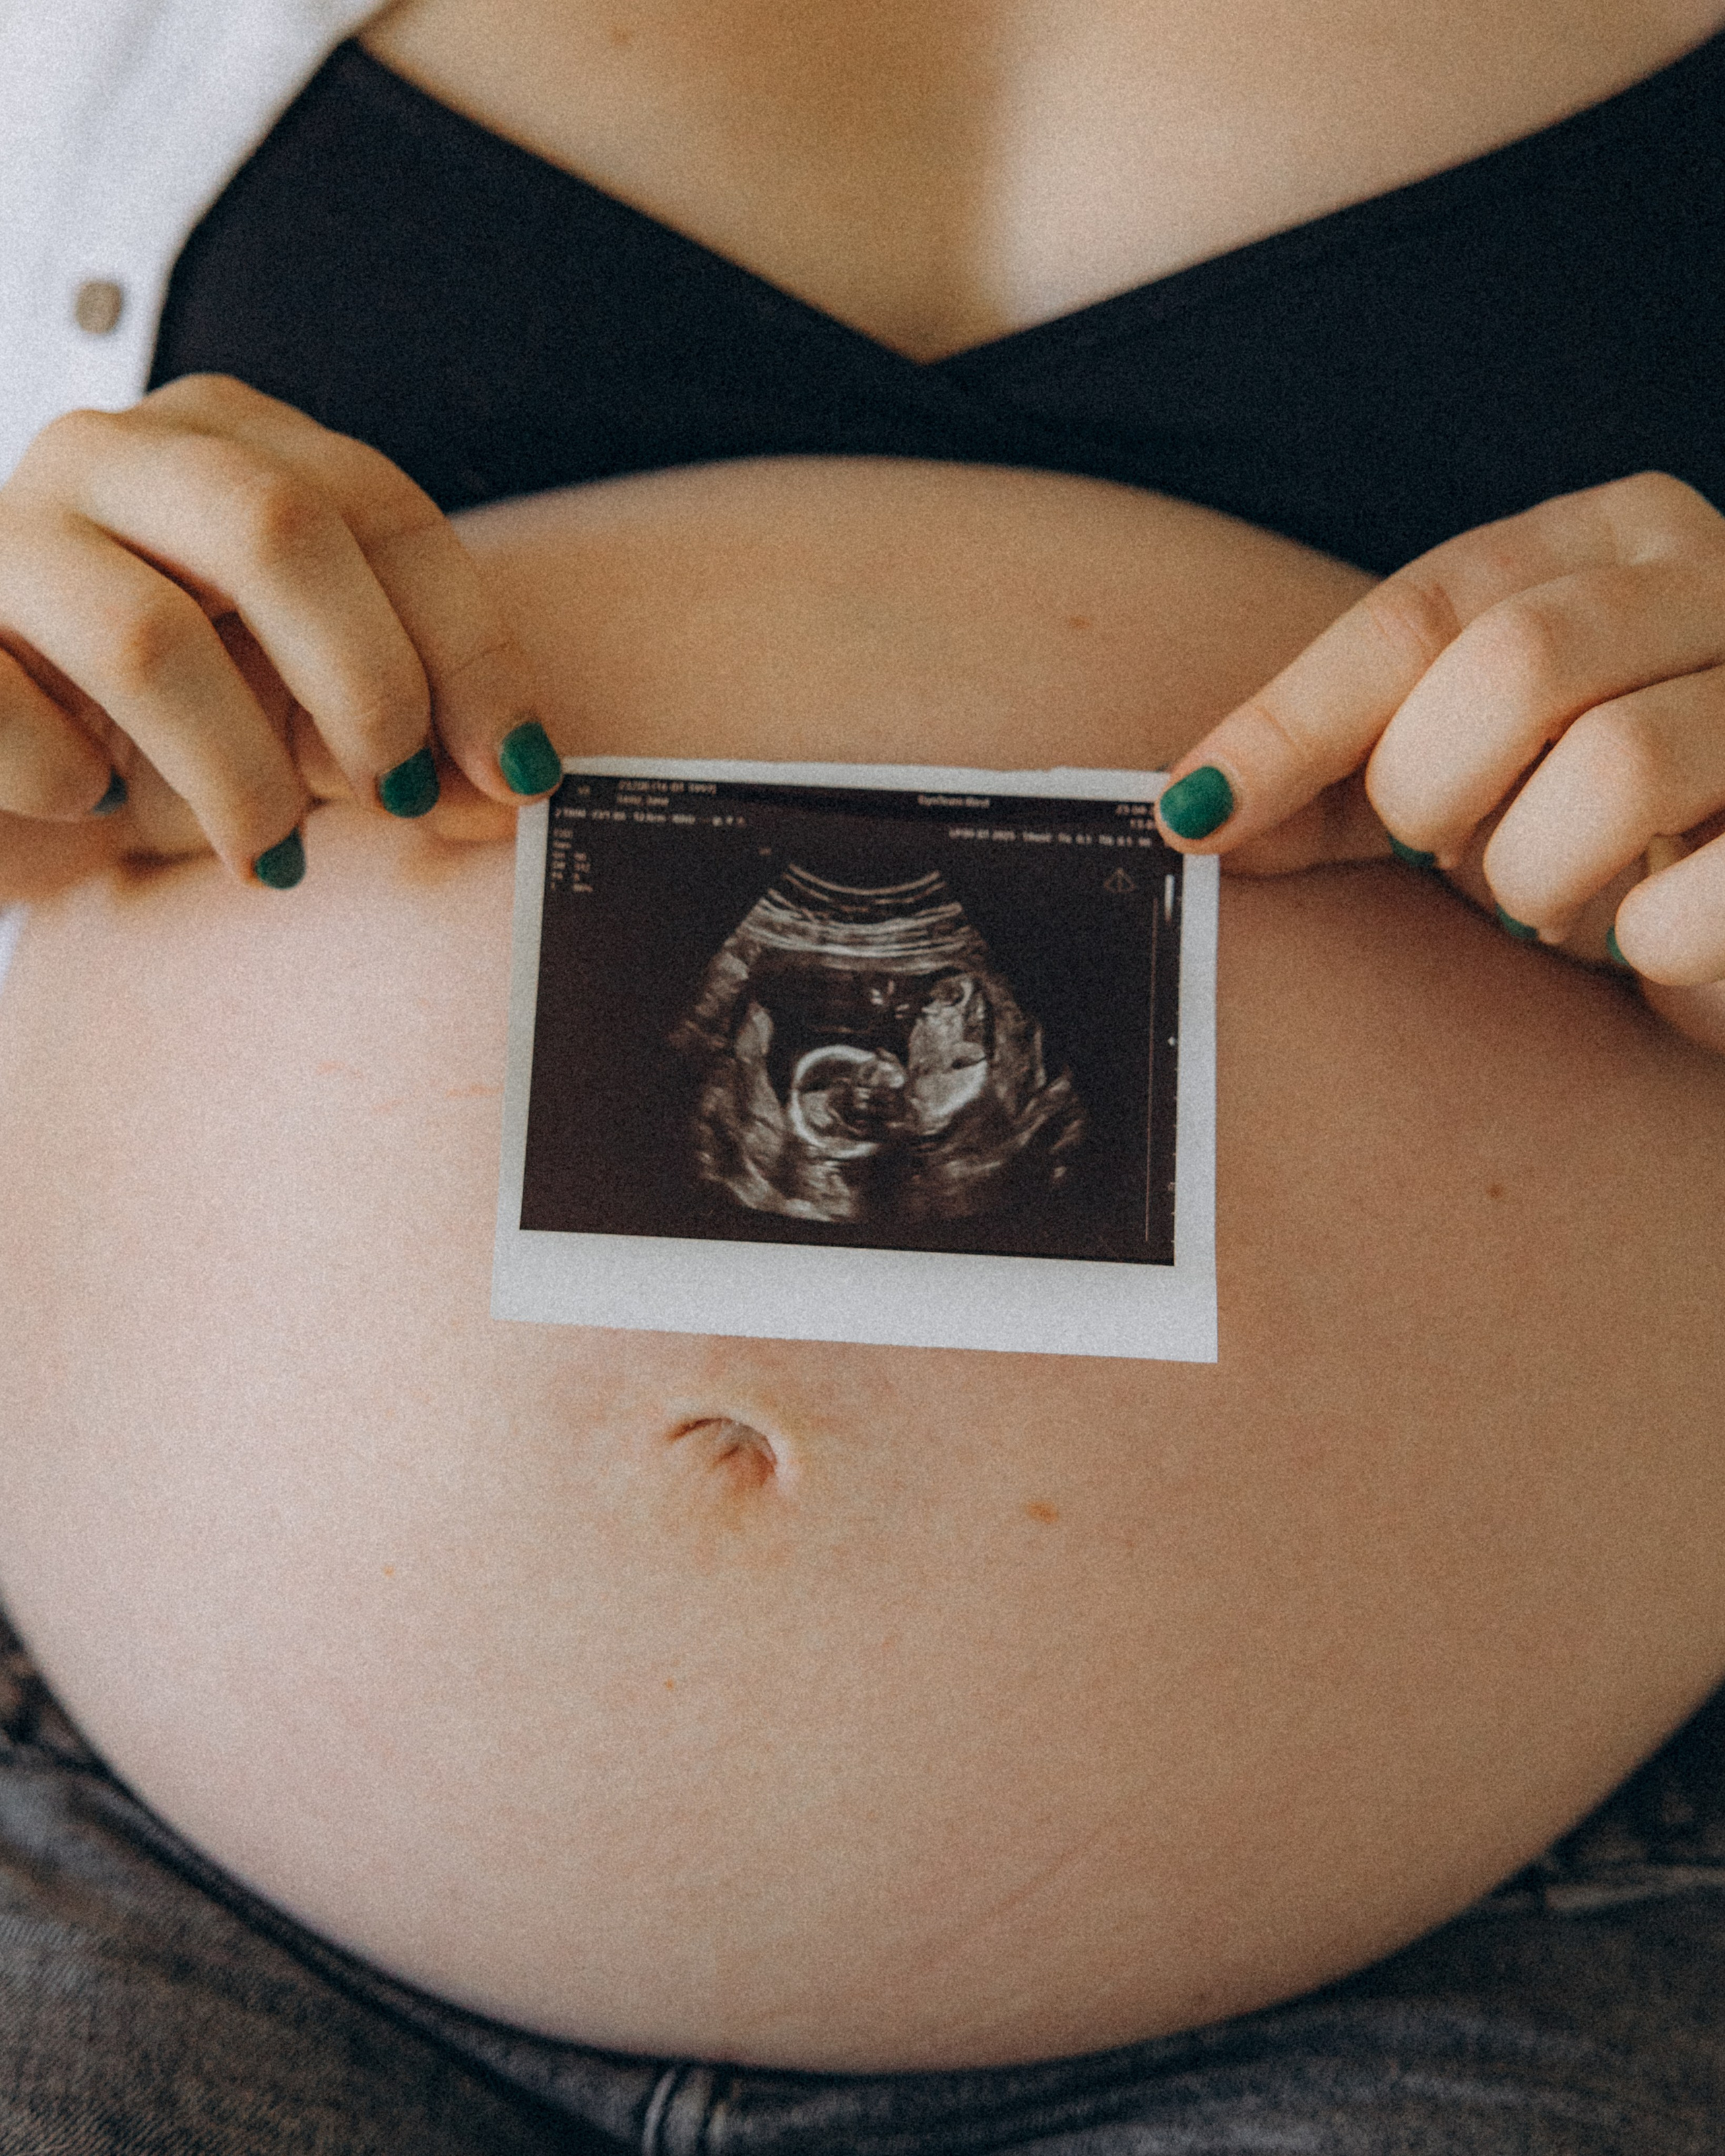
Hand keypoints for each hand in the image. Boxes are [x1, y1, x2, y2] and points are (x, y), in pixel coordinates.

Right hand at [0, 374, 559, 899]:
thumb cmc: (159, 732)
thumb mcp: (300, 722)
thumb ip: (405, 737)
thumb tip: (512, 788)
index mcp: (222, 443)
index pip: (382, 508)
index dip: (470, 646)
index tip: (521, 768)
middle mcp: (109, 454)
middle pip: (279, 530)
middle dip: (368, 685)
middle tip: (398, 795)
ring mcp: (2, 533)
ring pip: (151, 638)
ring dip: (240, 775)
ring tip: (268, 851)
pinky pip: (14, 715)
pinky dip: (76, 785)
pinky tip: (94, 802)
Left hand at [1154, 473, 1724, 1047]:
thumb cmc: (1607, 825)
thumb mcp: (1472, 773)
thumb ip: (1344, 782)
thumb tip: (1193, 816)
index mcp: (1615, 537)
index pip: (1423, 612)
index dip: (1295, 721)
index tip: (1194, 816)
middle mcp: (1718, 576)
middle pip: (1514, 669)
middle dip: (1439, 797)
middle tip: (1450, 860)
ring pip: (1618, 770)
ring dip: (1541, 878)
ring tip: (1556, 903)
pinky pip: (1701, 899)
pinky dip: (1644, 943)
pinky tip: (1644, 939)